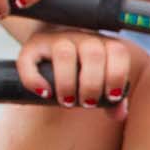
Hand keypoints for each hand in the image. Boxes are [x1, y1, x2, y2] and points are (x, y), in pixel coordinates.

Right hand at [18, 29, 147, 107]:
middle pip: (93, 54)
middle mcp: (81, 36)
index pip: (118, 51)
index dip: (117, 75)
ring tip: (67, 102)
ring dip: (67, 83)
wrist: (50, 47)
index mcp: (102, 43)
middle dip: (92, 85)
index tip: (110, 97)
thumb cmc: (80, 70)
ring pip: (64, 53)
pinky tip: (44, 94)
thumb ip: (112, 98)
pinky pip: (29, 60)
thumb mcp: (98, 79)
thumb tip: (120, 113)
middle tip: (86, 104)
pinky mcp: (32, 46)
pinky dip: (34, 80)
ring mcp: (55, 38)